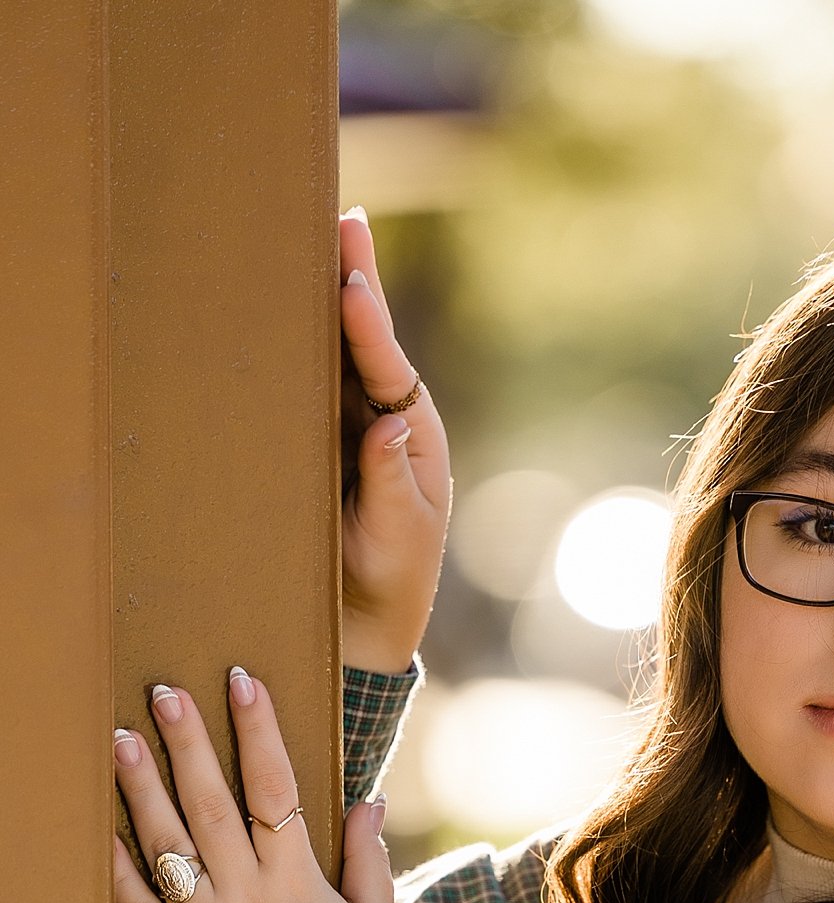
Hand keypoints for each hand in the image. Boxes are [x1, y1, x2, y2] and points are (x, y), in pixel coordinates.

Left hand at [113, 667, 397, 902]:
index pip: (277, 788)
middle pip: (213, 805)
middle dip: (190, 743)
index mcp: (302, 885)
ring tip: (122, 740)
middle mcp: (251, 900)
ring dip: (142, 790)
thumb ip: (368, 865)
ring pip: (167, 848)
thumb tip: (369, 802)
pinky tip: (96, 828)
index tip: (241, 680)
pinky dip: (115, 869)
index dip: (258, 730)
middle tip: (164, 691)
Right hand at [339, 206, 450, 671]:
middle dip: (353, 277)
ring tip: (316, 231)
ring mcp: (349, 422)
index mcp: (412, 434)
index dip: (369, 324)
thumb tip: (393, 424)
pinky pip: (306, 382)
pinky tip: (279, 299)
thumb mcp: (400, 536)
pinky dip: (296, 340)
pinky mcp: (319, 438)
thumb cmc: (391, 576)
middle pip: (364, 338)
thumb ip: (395, 483)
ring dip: (322, 296)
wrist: (366, 615)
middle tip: (341, 215)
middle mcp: (383, 415)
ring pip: (334, 351)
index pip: (389, 368)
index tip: (353, 281)